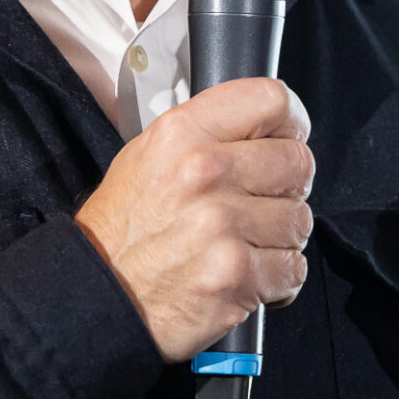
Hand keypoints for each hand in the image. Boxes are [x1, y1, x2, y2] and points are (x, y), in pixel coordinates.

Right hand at [76, 78, 314, 360]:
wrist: (98, 297)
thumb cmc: (122, 232)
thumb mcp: (146, 156)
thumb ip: (207, 135)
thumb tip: (265, 132)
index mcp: (183, 134)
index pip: (272, 101)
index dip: (290, 123)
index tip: (287, 139)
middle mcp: (205, 172)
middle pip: (298, 162)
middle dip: (288, 187)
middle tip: (261, 204)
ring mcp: (223, 226)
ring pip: (300, 219)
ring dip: (281, 237)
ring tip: (245, 244)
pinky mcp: (237, 275)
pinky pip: (293, 268)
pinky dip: (279, 278)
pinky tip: (250, 275)